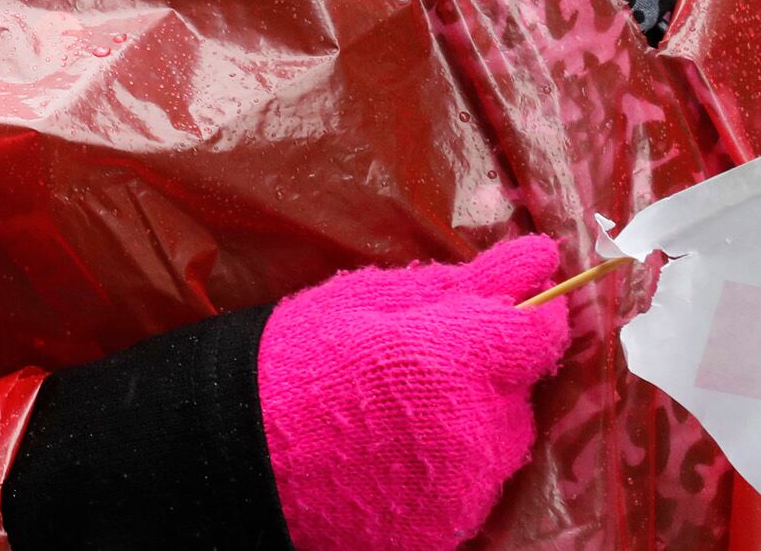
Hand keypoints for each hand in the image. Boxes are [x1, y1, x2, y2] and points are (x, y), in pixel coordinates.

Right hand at [258, 236, 570, 550]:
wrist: (242, 455)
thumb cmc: (294, 360)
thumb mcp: (364, 301)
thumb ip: (460, 283)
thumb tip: (539, 258)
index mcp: (455, 362)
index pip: (538, 333)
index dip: (534, 314)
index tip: (510, 305)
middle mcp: (476, 430)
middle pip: (518, 392)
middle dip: (487, 372)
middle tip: (425, 363)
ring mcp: (466, 489)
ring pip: (499, 442)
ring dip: (471, 420)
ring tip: (402, 413)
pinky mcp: (449, 529)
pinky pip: (472, 487)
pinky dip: (448, 466)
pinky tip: (395, 452)